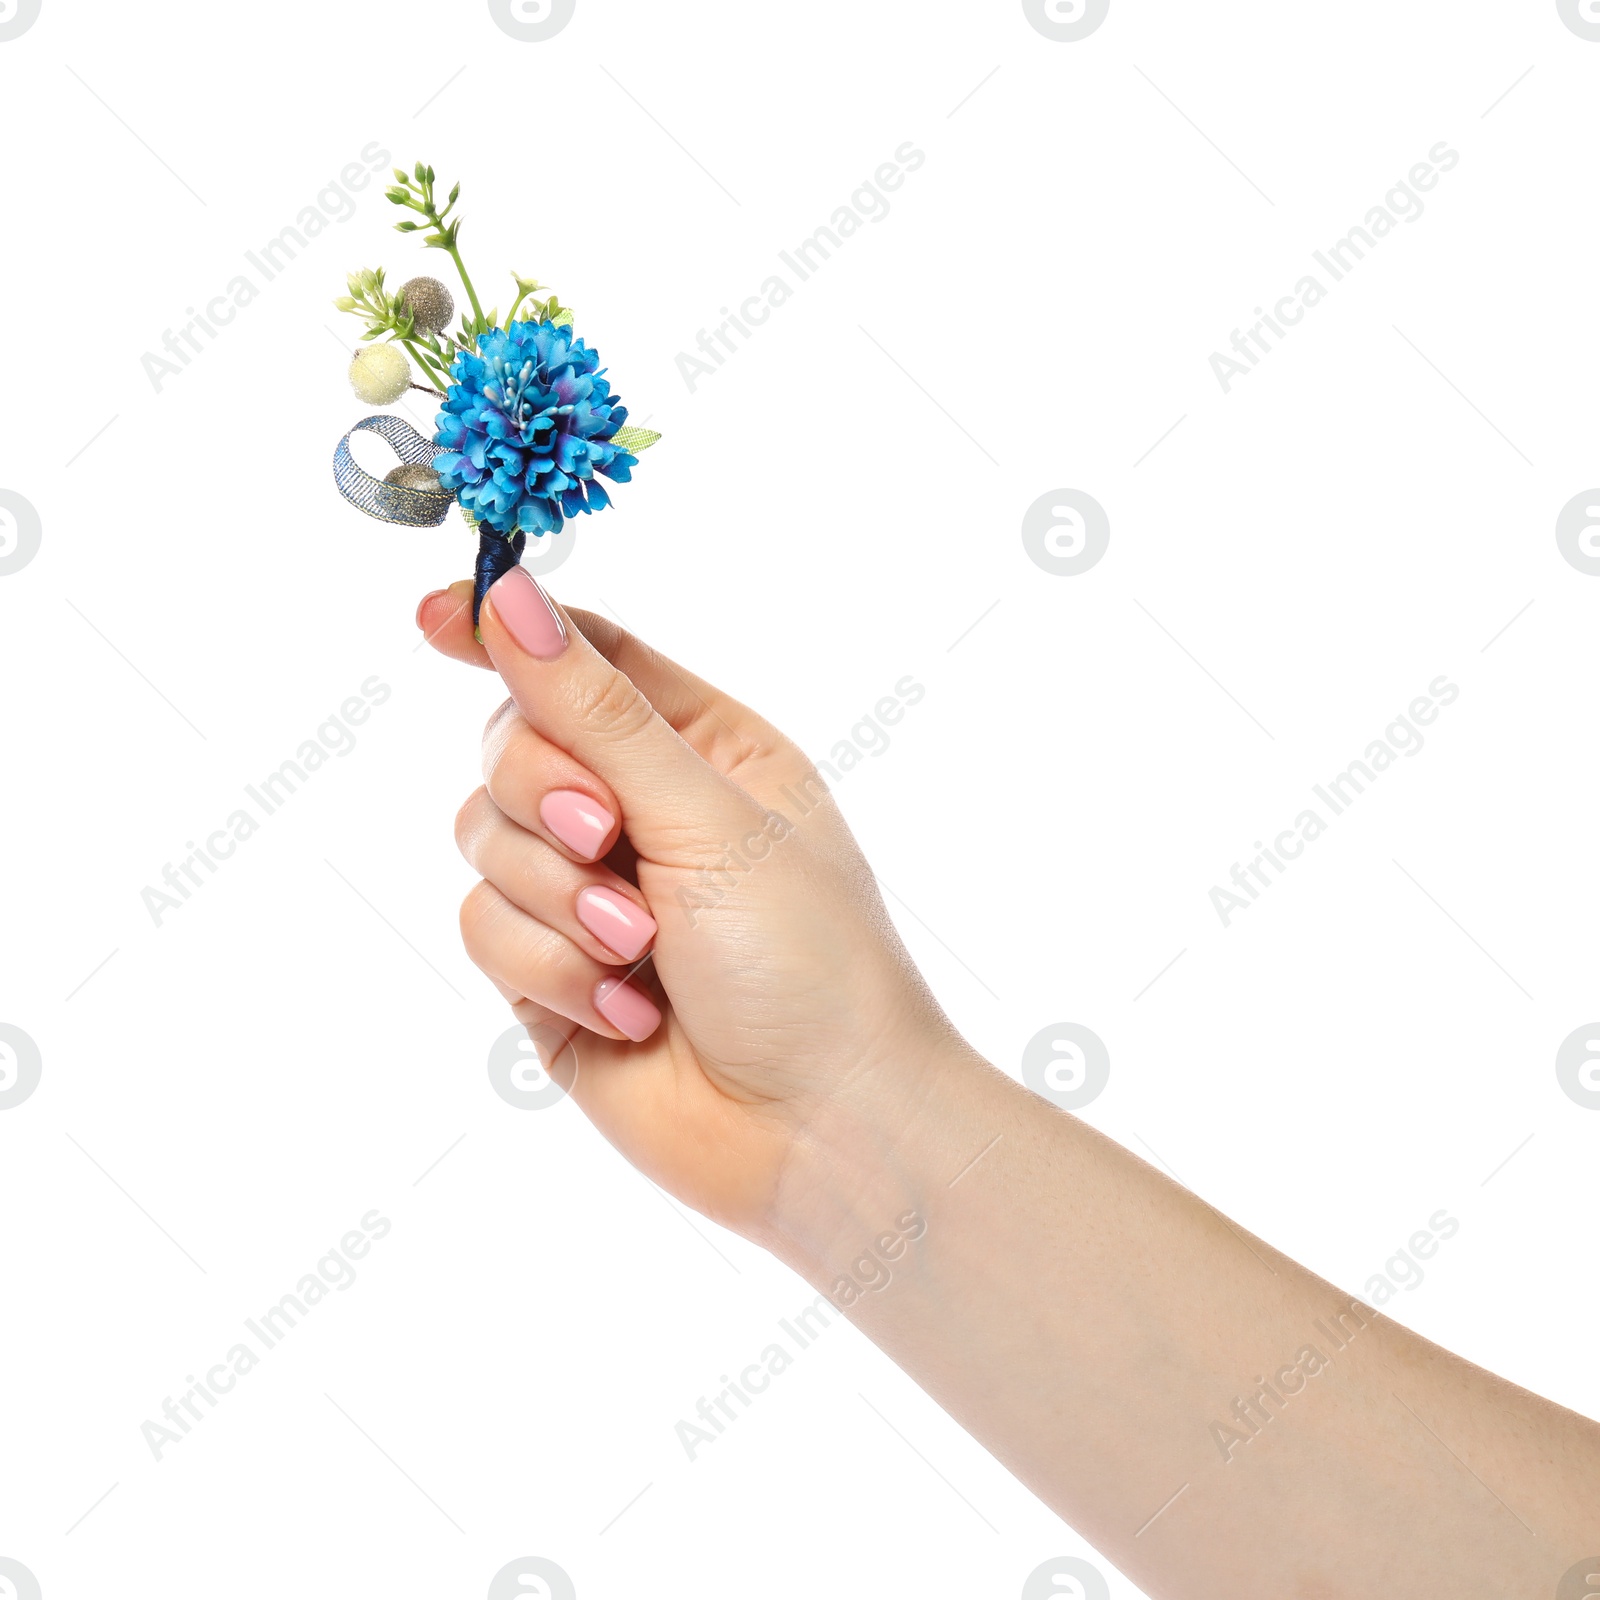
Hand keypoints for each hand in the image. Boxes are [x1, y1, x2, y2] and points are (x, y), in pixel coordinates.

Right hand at [417, 571, 969, 1246]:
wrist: (821, 1130)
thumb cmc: (807, 960)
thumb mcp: (708, 814)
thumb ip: (596, 712)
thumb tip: (509, 597)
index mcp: (703, 749)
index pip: (586, 658)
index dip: (511, 632)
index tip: (435, 617)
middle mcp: (642, 812)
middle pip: (513, 744)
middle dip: (546, 793)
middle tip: (606, 836)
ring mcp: (588, 896)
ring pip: (484, 840)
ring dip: (558, 899)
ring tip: (643, 952)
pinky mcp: (550, 977)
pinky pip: (486, 930)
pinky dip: (551, 970)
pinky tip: (631, 1015)